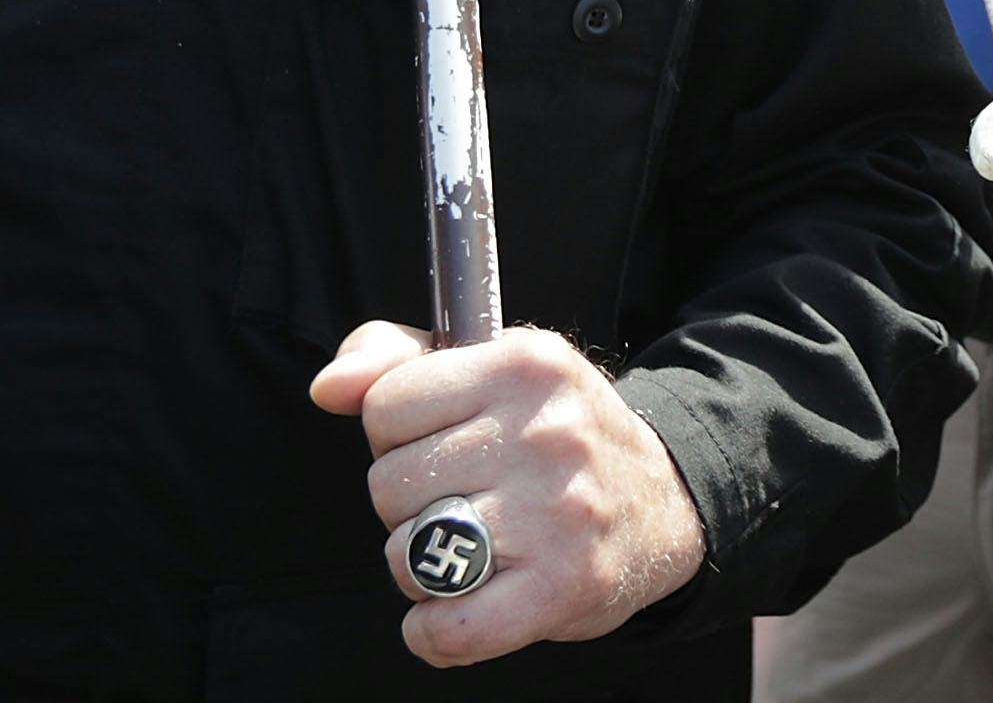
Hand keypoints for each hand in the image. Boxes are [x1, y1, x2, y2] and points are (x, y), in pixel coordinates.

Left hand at [311, 321, 706, 668]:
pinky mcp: (565, 585)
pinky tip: (458, 609)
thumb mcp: (493, 369)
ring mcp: (556, 510)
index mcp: (525, 362)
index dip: (398, 433)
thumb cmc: (557, 436)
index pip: (384, 405)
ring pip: (407, 552)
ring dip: (422, 565)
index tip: (442, 443)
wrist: (665, 505)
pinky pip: (450, 626)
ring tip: (472, 548)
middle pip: (387, 483)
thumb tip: (327, 388)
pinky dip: (434, 632)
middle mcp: (545, 431)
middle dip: (408, 501)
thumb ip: (396, 360)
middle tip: (464, 498)